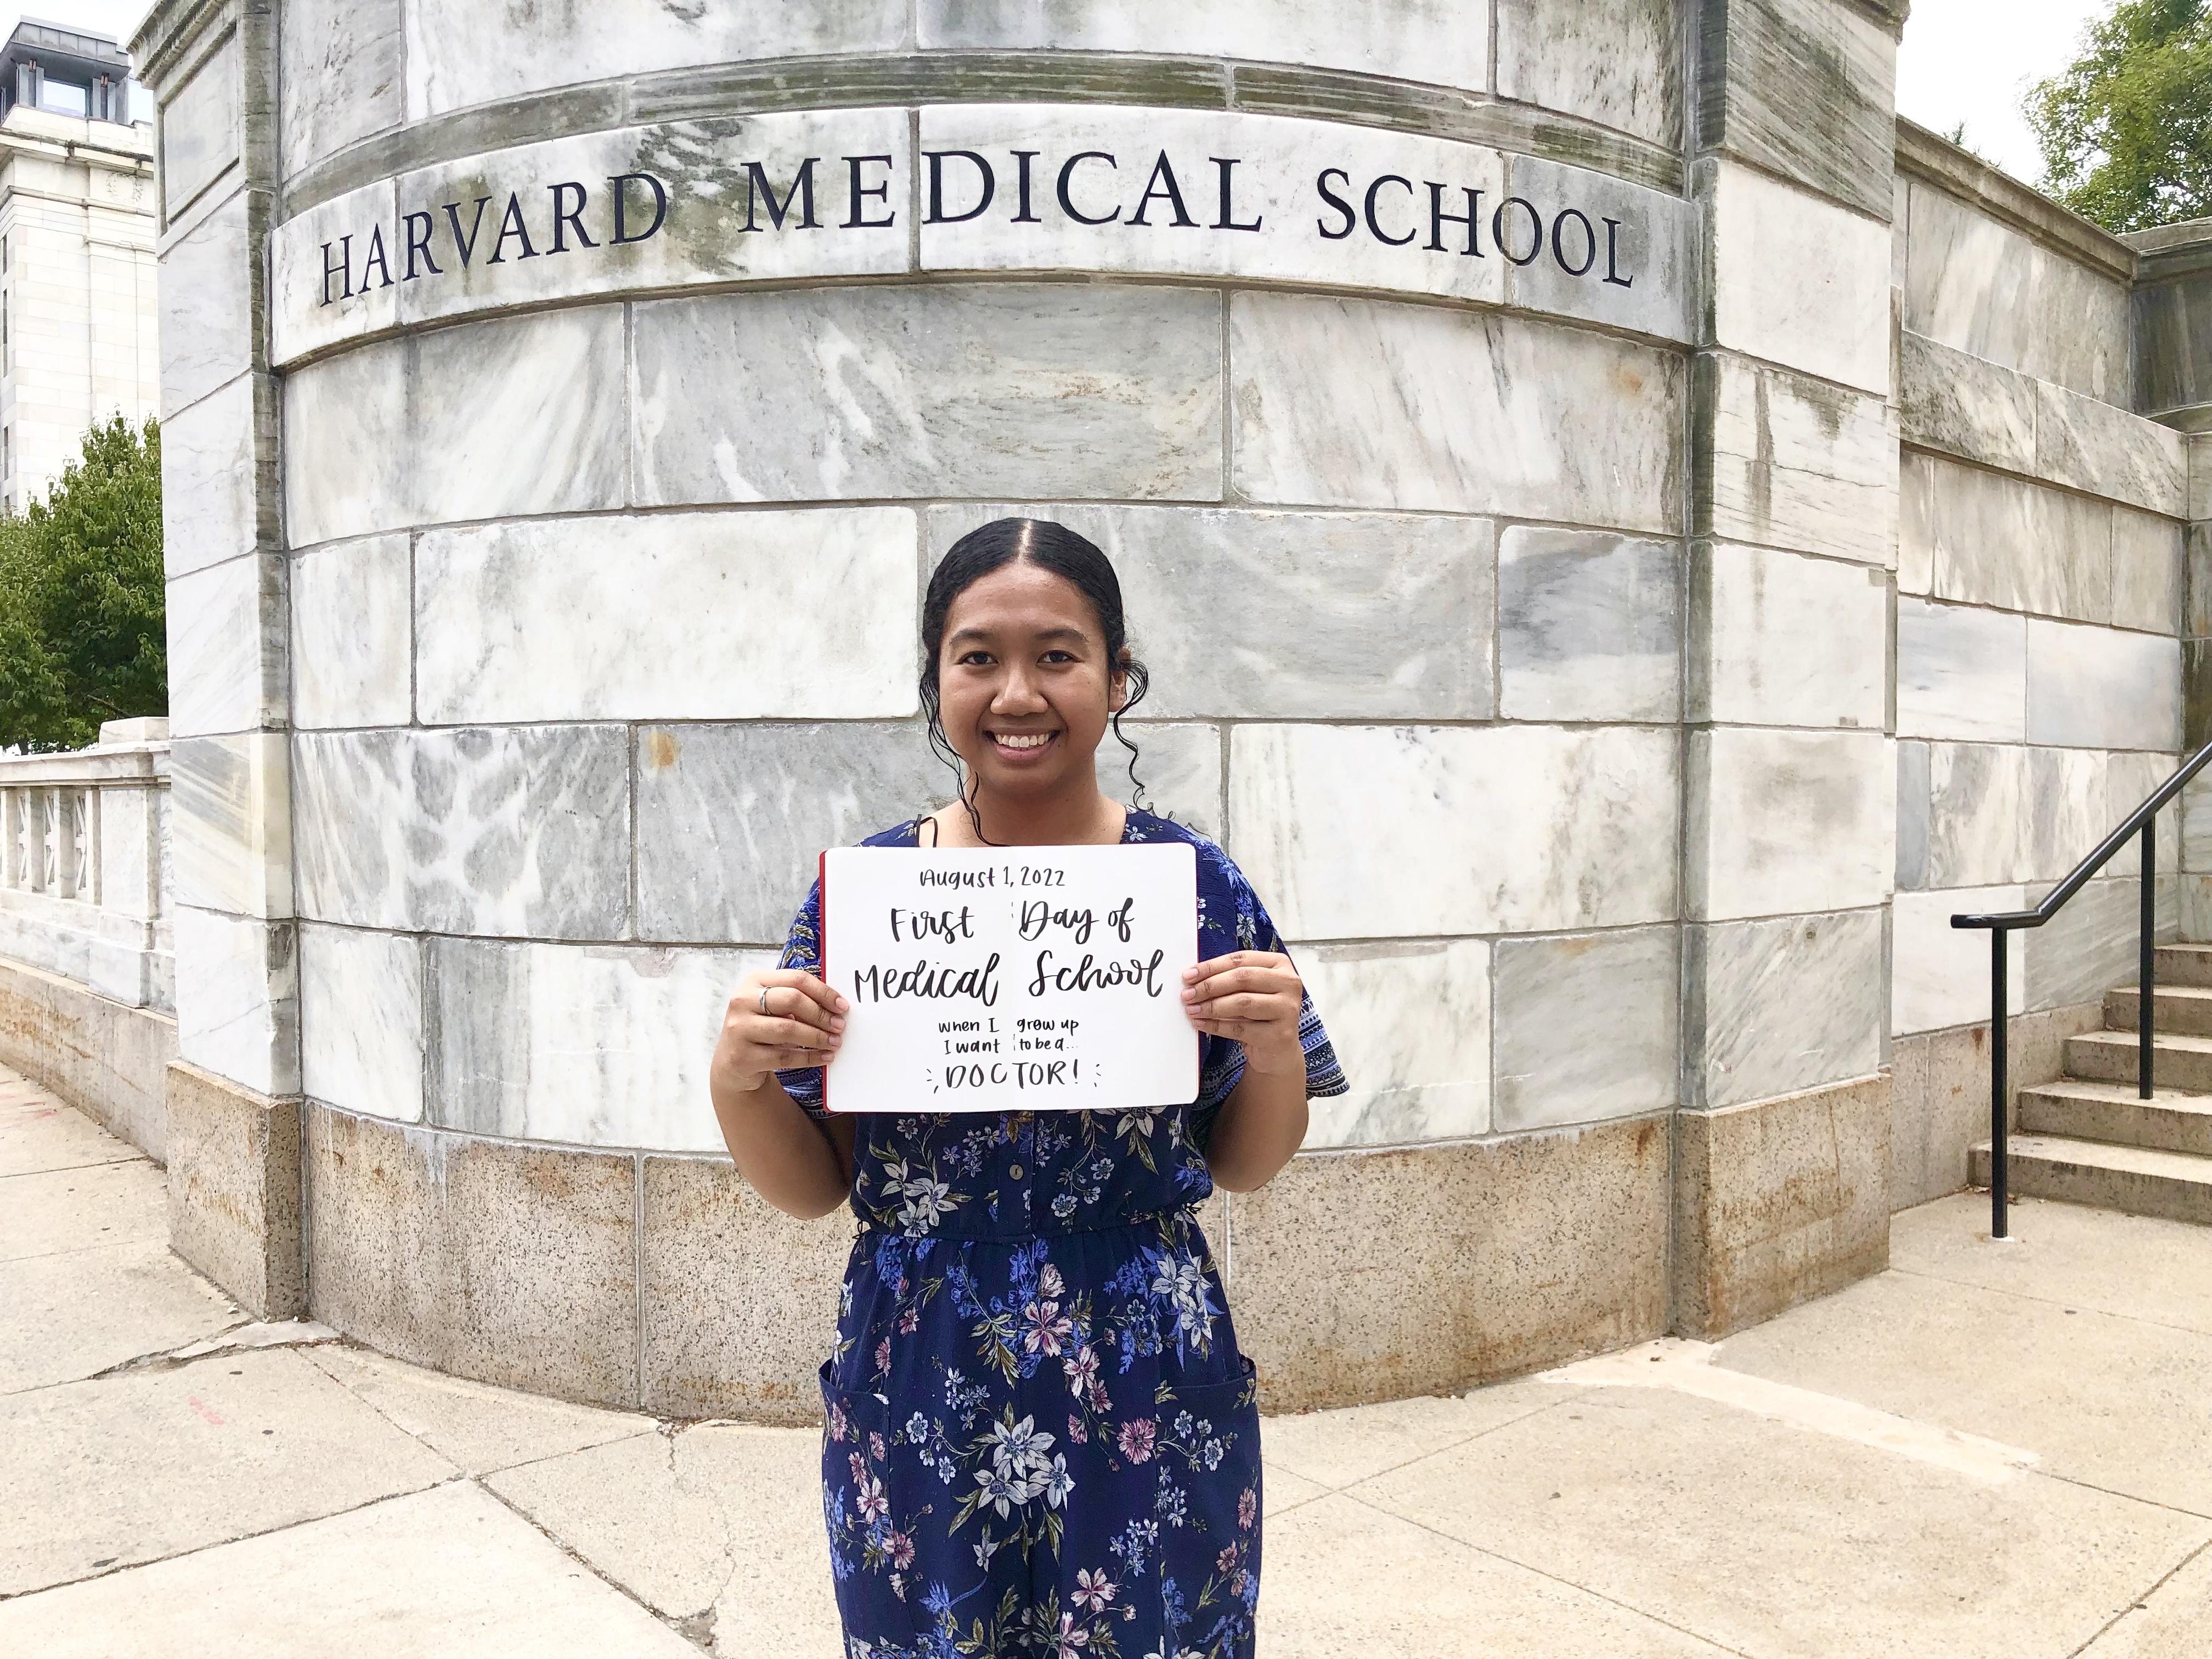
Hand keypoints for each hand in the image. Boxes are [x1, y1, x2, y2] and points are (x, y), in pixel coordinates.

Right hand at [712, 970, 848, 1096]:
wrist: (735, 1062)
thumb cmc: (762, 1028)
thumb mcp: (773, 1007)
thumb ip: (797, 999)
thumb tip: (836, 1006)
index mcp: (755, 981)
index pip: (796, 979)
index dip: (824, 992)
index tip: (842, 1006)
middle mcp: (742, 1001)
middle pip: (792, 1000)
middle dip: (821, 1014)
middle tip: (839, 1026)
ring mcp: (739, 1028)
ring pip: (788, 1029)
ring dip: (817, 1037)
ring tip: (834, 1042)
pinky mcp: (742, 1056)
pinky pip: (784, 1056)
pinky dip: (809, 1057)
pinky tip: (824, 1057)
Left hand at [1181, 951, 1305, 1075]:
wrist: (1278, 1050)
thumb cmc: (1259, 1014)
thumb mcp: (1249, 990)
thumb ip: (1229, 978)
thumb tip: (1193, 977)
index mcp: (1280, 965)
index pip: (1241, 959)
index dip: (1211, 966)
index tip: (1189, 975)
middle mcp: (1289, 983)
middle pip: (1242, 978)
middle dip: (1209, 986)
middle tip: (1187, 994)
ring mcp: (1287, 1009)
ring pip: (1242, 1003)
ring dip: (1211, 1006)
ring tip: (1192, 1009)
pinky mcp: (1280, 1034)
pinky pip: (1241, 1028)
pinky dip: (1216, 1026)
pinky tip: (1201, 1024)